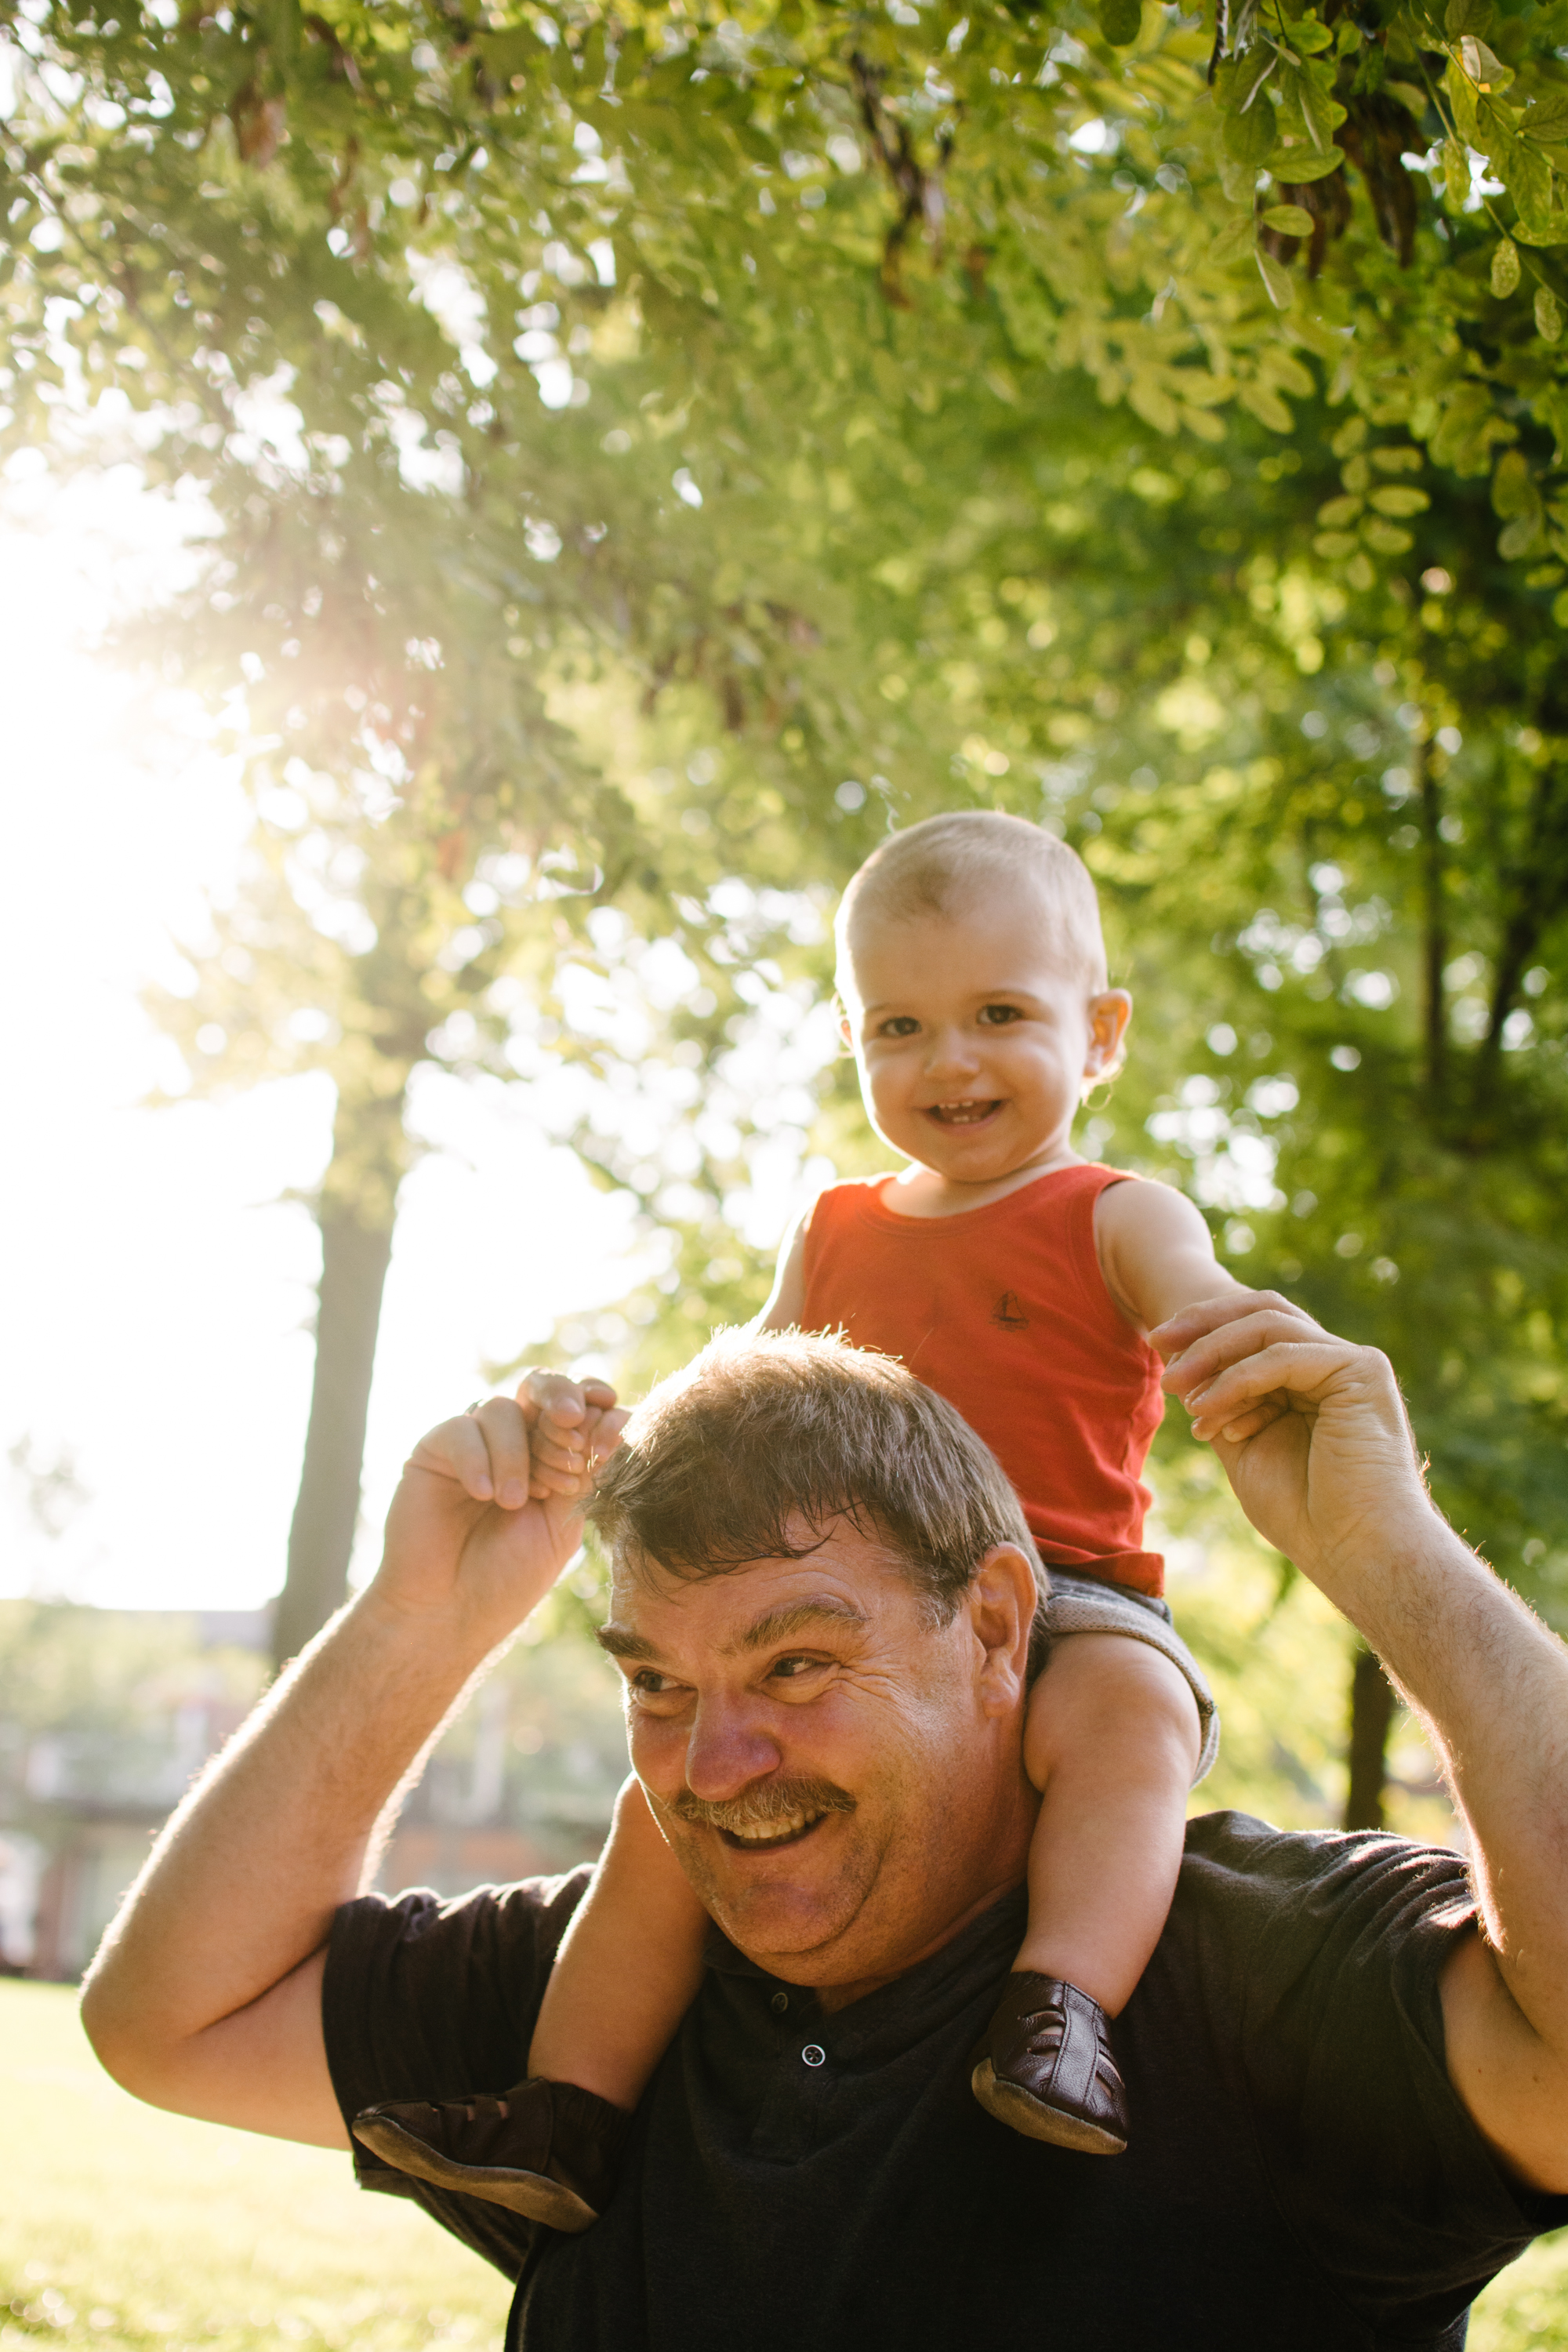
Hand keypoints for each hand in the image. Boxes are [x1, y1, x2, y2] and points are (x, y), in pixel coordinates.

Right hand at [370, 1372, 628, 1654]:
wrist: (449, 1613)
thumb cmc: (508, 1576)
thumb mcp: (562, 1525)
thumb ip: (587, 1475)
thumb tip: (619, 1421)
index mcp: (554, 1455)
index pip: (582, 1409)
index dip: (599, 1412)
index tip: (608, 1442)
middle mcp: (515, 1440)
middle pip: (543, 1386)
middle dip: (563, 1395)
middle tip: (572, 1420)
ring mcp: (475, 1442)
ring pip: (502, 1408)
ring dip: (518, 1452)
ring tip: (513, 1502)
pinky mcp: (434, 1450)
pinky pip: (460, 1429)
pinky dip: (477, 1458)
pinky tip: (483, 1495)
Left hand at [1154, 1295, 1433, 1583]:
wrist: (1355, 1551)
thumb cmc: (1304, 1515)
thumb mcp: (1245, 1447)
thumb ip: (1224, 1403)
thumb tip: (1186, 1371)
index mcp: (1313, 1380)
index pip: (1256, 1329)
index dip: (1204, 1333)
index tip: (1158, 1351)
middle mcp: (1335, 1364)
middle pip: (1264, 1312)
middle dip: (1205, 1324)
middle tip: (1157, 1341)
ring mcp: (1352, 1365)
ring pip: (1269, 1326)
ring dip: (1213, 1351)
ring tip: (1175, 1385)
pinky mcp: (1361, 1373)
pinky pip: (1283, 1356)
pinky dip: (1238, 1378)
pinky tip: (1206, 1405)